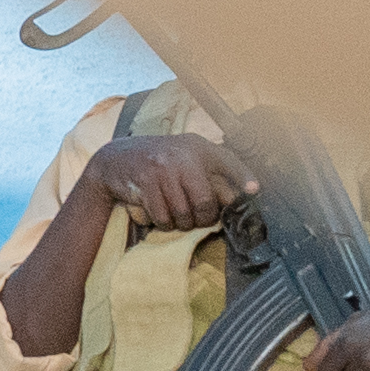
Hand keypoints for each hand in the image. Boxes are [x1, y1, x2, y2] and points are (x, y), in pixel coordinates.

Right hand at [89, 134, 255, 231]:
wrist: (115, 158)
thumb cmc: (158, 162)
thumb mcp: (185, 160)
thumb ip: (209, 176)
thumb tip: (232, 200)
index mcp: (197, 147)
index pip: (227, 160)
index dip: (243, 175)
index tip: (254, 190)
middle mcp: (182, 155)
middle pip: (205, 203)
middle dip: (203, 218)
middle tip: (197, 219)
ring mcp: (163, 169)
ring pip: (183, 214)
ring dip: (180, 223)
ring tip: (176, 216)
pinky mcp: (145, 183)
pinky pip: (163, 217)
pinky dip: (163, 223)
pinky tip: (160, 214)